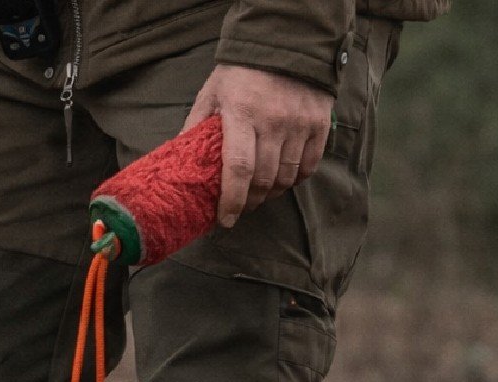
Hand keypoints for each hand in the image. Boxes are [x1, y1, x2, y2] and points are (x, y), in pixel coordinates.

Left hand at [183, 65, 332, 226]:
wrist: (286, 44)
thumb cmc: (241, 73)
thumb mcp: (211, 95)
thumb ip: (196, 128)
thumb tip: (178, 165)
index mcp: (241, 115)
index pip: (238, 169)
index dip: (231, 201)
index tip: (225, 221)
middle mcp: (273, 121)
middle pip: (263, 180)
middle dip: (249, 202)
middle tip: (240, 208)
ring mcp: (299, 123)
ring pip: (286, 177)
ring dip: (271, 193)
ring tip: (259, 194)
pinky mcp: (319, 124)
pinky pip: (309, 166)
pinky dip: (294, 180)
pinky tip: (282, 179)